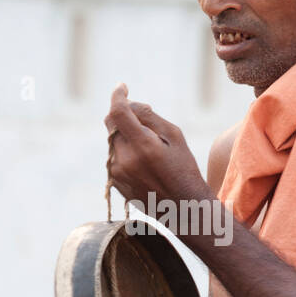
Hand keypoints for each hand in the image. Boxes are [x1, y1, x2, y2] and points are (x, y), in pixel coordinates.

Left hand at [105, 85, 209, 210]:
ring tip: (150, 150)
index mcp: (142, 146)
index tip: (122, 87)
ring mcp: (117, 173)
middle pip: (112, 125)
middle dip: (124, 117)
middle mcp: (125, 160)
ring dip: (125, 136)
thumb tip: (129, 104)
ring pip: (113, 141)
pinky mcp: (115, 182)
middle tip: (144, 121)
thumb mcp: (175, 137)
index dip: (118, 96)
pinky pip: (114, 157)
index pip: (118, 112)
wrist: (182, 209)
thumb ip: (149, 117)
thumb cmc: (183, 169)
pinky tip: (145, 165)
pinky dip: (125, 152)